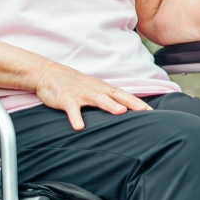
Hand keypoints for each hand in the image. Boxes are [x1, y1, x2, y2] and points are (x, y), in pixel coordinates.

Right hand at [33, 61, 148, 130]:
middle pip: (115, 96)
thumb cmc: (73, 84)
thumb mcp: (92, 89)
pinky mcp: (65, 98)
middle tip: (144, 111)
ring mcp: (80, 94)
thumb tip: (124, 110)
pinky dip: (75, 117)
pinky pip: (71, 109)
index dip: (137, 103)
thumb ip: (107, 98)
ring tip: (120, 112)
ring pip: (97, 99)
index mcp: (102, 88)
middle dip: (131, 103)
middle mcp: (94, 89)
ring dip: (109, 105)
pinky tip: (79, 127)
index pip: (123, 95)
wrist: (47, 73)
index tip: (152, 112)